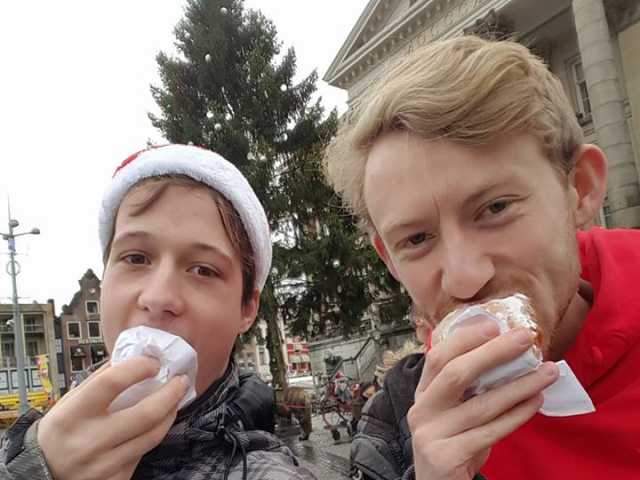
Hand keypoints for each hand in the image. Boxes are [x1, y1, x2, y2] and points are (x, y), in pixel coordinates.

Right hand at [38, 356, 188, 479]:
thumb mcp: (69, 402)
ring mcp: (103, 465)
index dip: (138, 368)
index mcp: (73, 415)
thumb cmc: (60, 431)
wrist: (42, 473)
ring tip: (174, 399)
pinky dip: (152, 435)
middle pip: (144, 414)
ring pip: (152, 436)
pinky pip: (143, 454)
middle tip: (180, 380)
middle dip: (170, 393)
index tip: (153, 362)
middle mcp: (89, 441)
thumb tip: (133, 356)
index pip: (111, 382)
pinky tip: (156, 424)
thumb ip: (100, 380)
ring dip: (169, 414)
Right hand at [407, 318, 558, 479]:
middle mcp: (422, 410)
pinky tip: (536, 401)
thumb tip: (505, 351)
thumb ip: (466, 388)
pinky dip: (517, 415)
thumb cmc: (452, 443)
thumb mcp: (451, 412)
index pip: (438, 357)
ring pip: (481, 404)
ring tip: (547, 372)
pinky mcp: (447, 456)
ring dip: (519, 385)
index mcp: (422, 393)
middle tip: (525, 337)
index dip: (465, 339)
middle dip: (494, 352)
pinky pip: (491, 432)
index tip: (494, 324)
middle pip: (457, 373)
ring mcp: (432, 434)